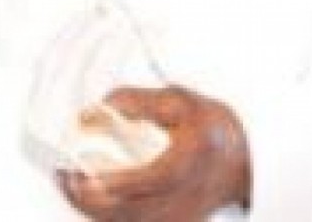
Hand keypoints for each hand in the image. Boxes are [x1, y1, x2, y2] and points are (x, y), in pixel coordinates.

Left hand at [58, 86, 251, 221]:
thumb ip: (139, 102)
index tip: (89, 176)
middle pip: (141, 210)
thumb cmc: (209, 126)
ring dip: (98, 211)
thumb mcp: (180, 101)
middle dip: (97, 201)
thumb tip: (99, 109)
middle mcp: (192, 190)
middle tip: (67, 178)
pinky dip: (110, 219)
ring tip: (70, 186)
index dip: (122, 182)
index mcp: (195, 154)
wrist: (244, 160)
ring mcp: (186, 214)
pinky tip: (89, 203)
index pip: (159, 176)